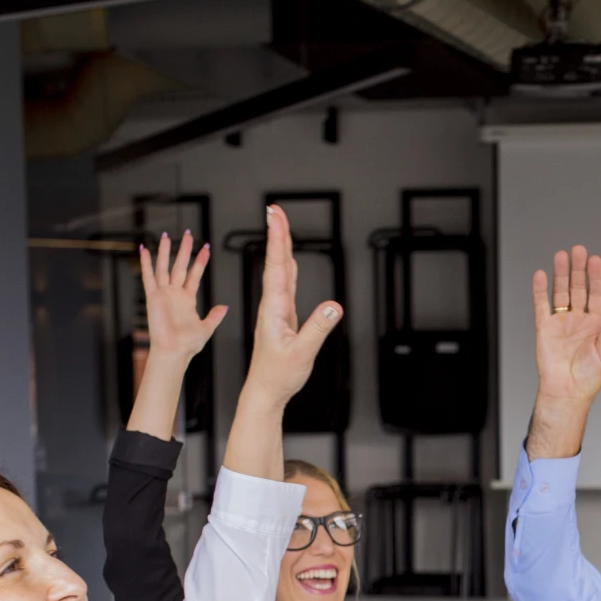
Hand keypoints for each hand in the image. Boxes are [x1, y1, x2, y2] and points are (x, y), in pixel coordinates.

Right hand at [141, 230, 226, 361]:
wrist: (174, 351)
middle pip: (180, 266)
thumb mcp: (206, 328)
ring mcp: (163, 294)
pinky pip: (148, 277)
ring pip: (164, 267)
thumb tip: (225, 307)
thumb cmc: (187, 345)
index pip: (194, 275)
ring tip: (166, 236)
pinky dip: (146, 263)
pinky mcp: (153, 297)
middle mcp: (175, 294)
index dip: (200, 261)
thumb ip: (215, 316)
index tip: (205, 248)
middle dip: (184, 250)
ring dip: (165, 252)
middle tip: (188, 234)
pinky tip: (144, 250)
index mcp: (187, 299)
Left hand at [242, 203, 342, 407]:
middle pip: (275, 262)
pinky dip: (286, 267)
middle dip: (277, 234)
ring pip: (279, 271)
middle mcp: (272, 305)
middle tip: (274, 209)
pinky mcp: (282, 318)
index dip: (277, 239)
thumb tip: (335, 305)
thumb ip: (318, 328)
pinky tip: (287, 261)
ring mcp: (276, 310)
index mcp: (274, 308)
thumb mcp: (302, 353)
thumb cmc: (280, 374)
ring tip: (280, 227)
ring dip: (280, 247)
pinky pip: (285, 285)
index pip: (276, 267)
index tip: (274, 216)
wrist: (265, 390)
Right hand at [527, 245, 600, 458]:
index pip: (597, 294)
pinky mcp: (544, 328)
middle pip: (578, 288)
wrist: (566, 392)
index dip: (596, 277)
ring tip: (561, 255)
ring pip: (561, 292)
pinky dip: (540, 290)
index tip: (595, 260)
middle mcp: (579, 320)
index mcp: (597, 324)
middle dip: (578, 269)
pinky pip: (541, 305)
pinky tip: (541, 275)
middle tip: (578, 250)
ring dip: (561, 274)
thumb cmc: (588, 378)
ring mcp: (561, 322)